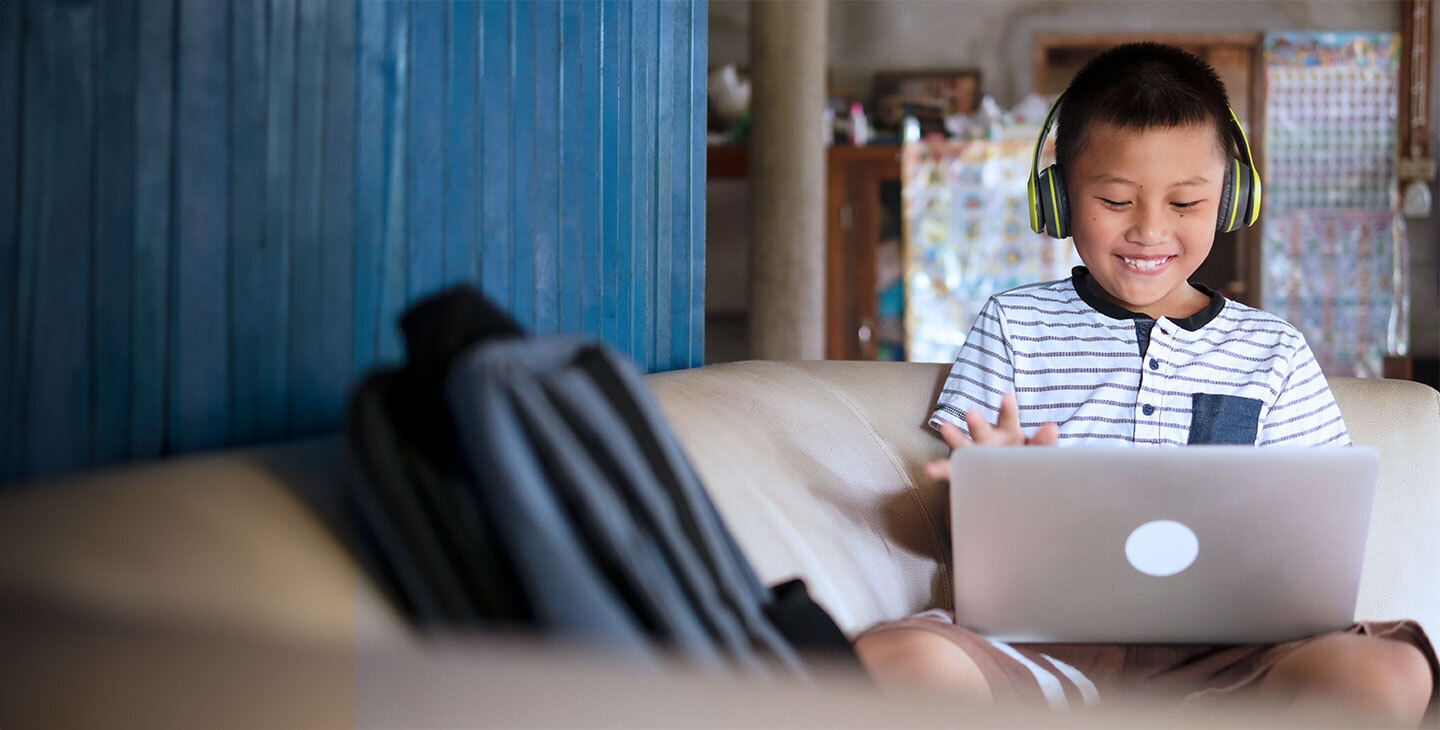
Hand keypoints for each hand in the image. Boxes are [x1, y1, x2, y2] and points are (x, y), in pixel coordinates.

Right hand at [923, 393, 1057, 480]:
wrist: (1008, 485)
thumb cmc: (1023, 463)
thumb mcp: (1036, 452)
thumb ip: (1043, 442)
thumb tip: (1052, 428)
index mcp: (1008, 432)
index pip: (1009, 418)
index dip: (1008, 408)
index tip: (1006, 396)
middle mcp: (987, 439)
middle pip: (981, 428)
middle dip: (976, 421)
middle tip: (971, 413)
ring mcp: (974, 454)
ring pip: (962, 444)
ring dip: (954, 437)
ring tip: (945, 429)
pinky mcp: (963, 472)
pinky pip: (950, 470)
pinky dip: (940, 469)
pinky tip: (930, 469)